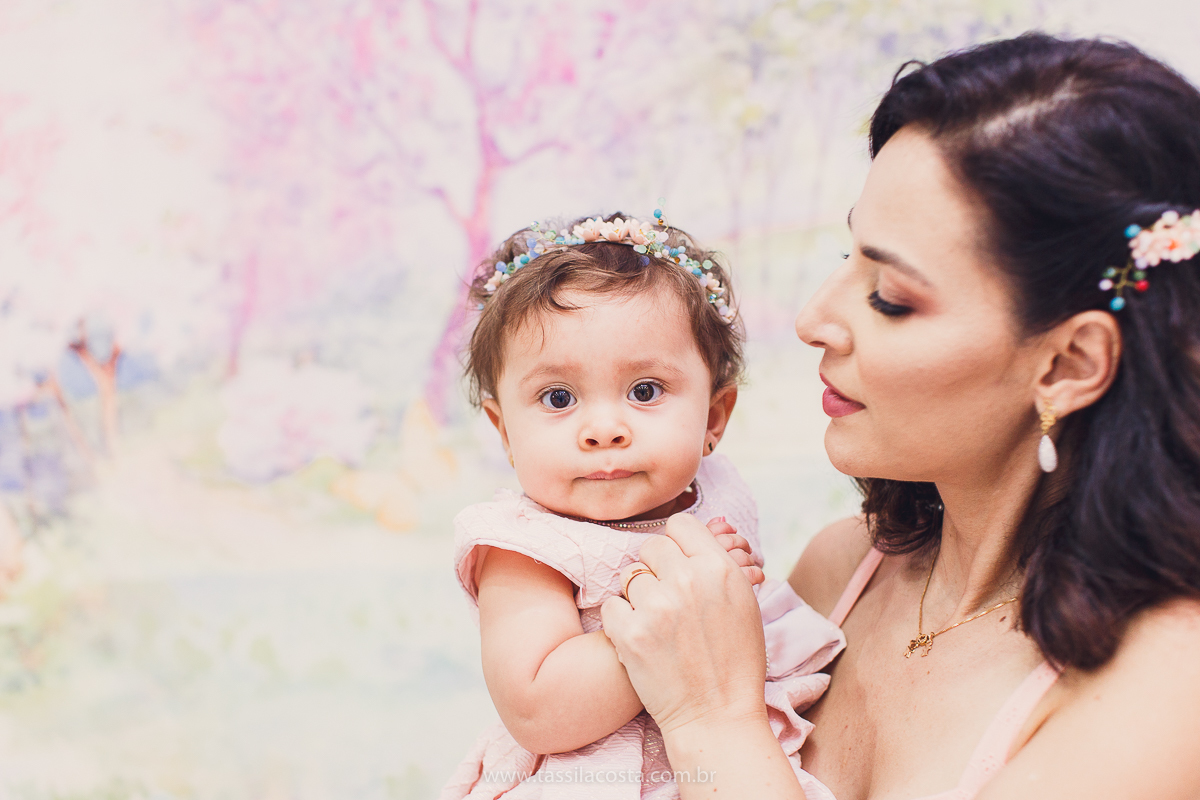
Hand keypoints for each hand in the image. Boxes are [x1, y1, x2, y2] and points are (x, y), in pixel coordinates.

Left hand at [601, 513, 768, 737]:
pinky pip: (611, 606)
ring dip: (637, 598)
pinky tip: (640, 640)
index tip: (676, 564)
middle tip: (665, 600)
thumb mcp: (743, 604)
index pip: (681, 525)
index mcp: (719, 569)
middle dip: (654, 570)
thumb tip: (694, 539)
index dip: (676, 543)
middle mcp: (687, 580)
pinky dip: (620, 622)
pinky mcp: (631, 633)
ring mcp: (657, 607)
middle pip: (651, 547)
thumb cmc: (734, 661)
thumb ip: (717, 566)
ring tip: (657, 626)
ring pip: (629, 577)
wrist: (717, 715)